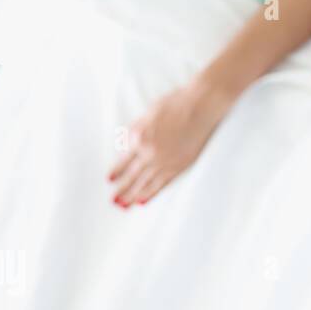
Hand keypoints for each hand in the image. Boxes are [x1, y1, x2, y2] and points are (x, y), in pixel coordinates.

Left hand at [108, 83, 230, 207]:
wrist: (201, 105)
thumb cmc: (176, 103)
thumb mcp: (148, 113)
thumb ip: (135, 130)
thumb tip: (126, 146)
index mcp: (138, 137)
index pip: (123, 160)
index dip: (115, 171)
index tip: (109, 180)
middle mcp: (149, 152)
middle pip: (131, 175)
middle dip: (121, 189)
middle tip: (113, 201)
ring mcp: (164, 161)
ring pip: (144, 183)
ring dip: (132, 196)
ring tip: (123, 206)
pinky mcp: (179, 166)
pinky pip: (162, 183)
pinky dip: (151, 193)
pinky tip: (143, 201)